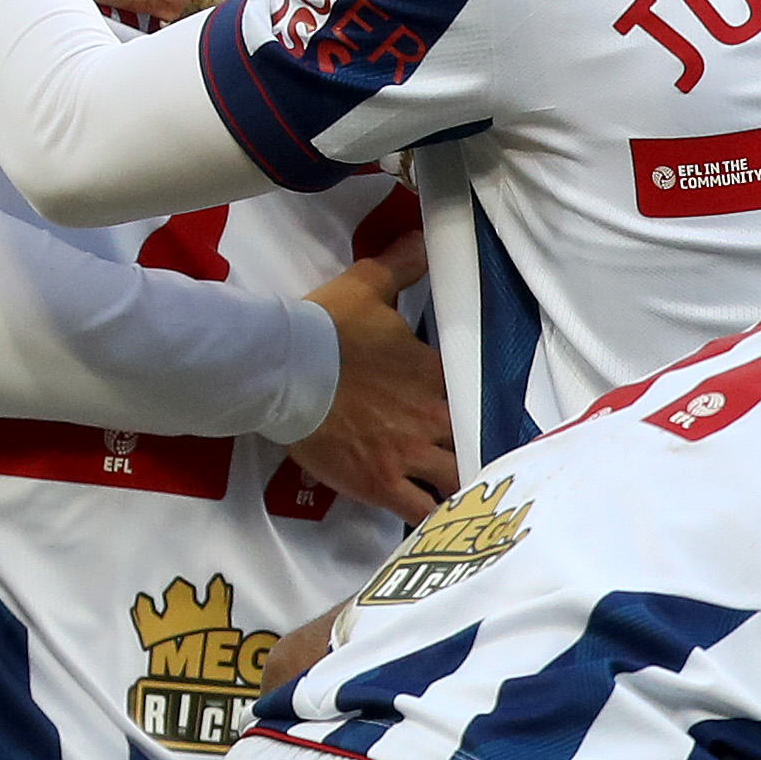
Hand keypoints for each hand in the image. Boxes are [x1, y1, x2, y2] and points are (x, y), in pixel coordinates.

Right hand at [284, 256, 457, 522]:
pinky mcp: (381, 484)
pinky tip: (436, 523)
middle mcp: (431, 416)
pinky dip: (431, 519)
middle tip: (474, 458)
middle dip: (474, 450)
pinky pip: (420, 511)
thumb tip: (424, 235)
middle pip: (473, 442)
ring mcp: (409, 454)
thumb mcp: (367, 285)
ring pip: (456, 481)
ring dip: (460, 486)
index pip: (473, 393)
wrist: (284, 369)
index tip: (474, 411)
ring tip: (462, 496)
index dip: (476, 405)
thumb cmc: (326, 327)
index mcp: (434, 372)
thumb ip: (403, 263)